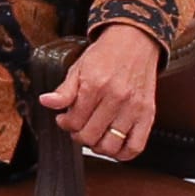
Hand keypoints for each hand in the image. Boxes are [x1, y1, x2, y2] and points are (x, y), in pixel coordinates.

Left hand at [42, 24, 160, 160]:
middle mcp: (116, 97)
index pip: (74, 121)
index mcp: (95, 85)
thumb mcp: (79, 66)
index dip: (65, 124)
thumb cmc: (106, 54)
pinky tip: (113, 145)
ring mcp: (133, 108)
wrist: (135, 41)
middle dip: (79, 136)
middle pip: (90, 136)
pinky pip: (135, 146)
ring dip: (98, 146)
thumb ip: (64, 89)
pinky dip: (123, 153)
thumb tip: (46, 102)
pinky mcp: (148, 114)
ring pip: (110, 145)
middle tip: (78, 128)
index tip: (65, 119)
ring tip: (94, 136)